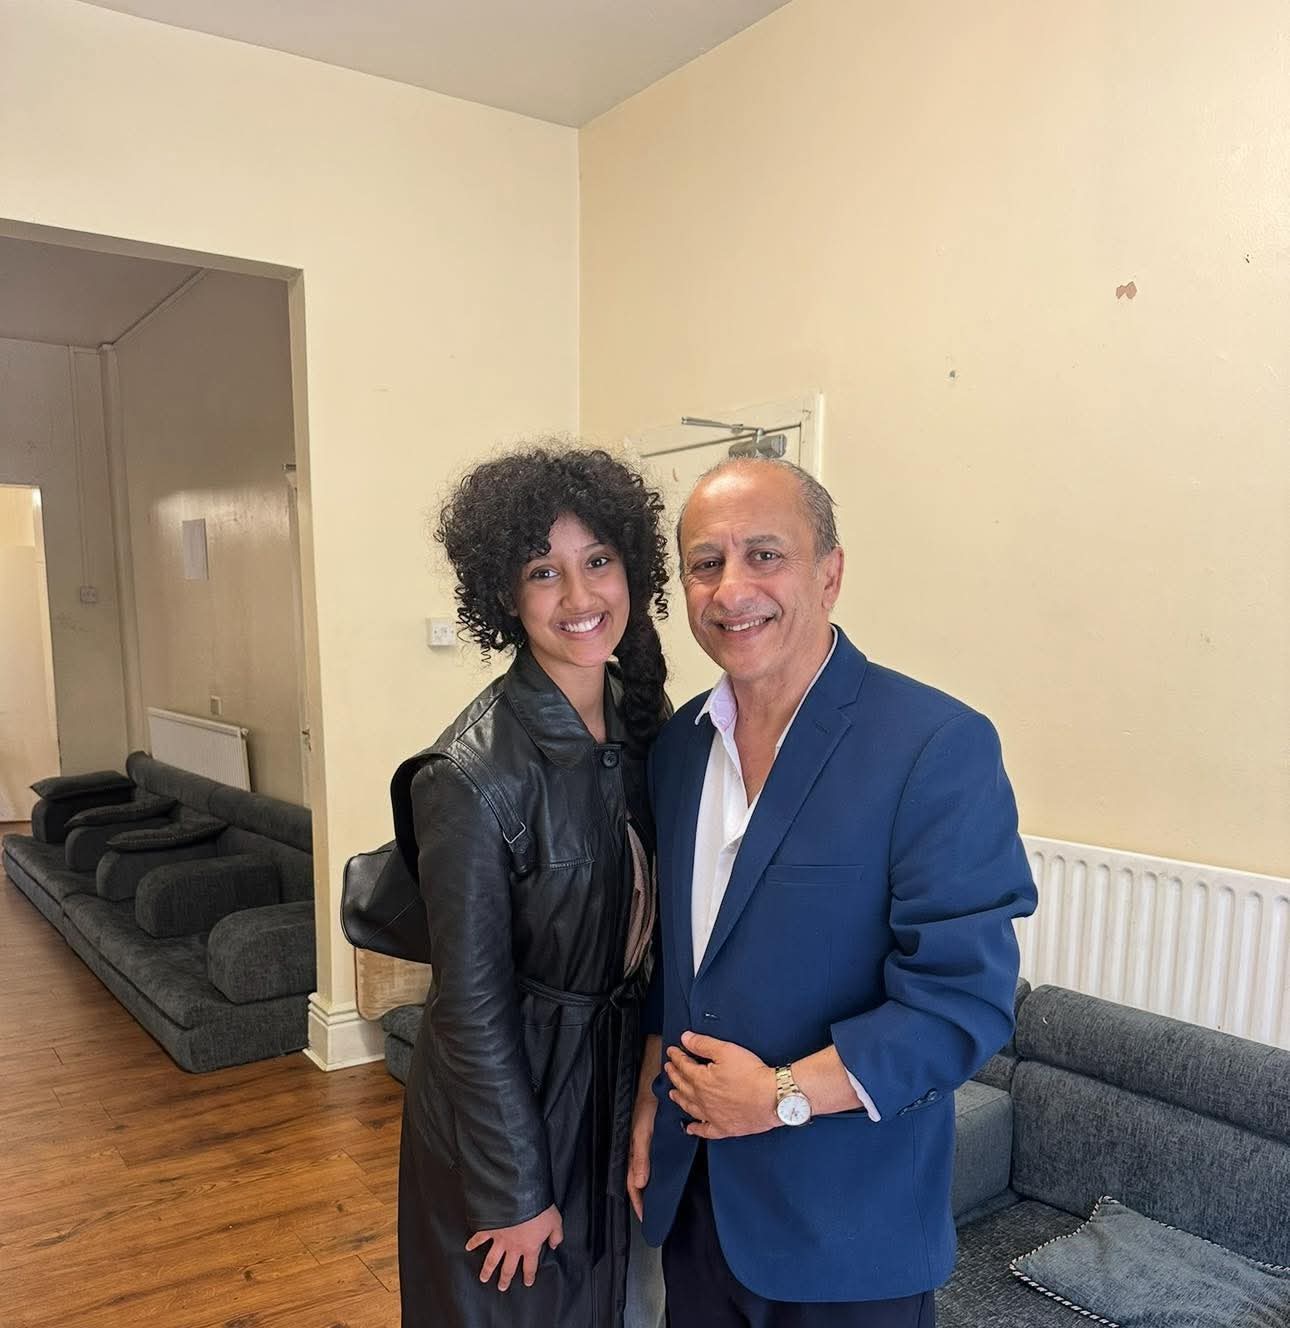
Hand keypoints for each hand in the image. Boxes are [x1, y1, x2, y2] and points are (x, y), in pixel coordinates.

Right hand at [465, 1204, 562, 1290]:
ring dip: (487, 1270)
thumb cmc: (540, 1209)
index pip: (530, 1266)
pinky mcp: (490, 1228)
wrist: (521, 1197)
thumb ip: (556, 1235)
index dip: (529, 1275)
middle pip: (508, 1268)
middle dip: (505, 1279)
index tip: (527, 1282)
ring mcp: (500, 1239)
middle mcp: (513, 1248)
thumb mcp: (555, 1221)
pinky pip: (480, 1237)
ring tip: (483, 1278)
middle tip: (502, 1287)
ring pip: (492, 1259)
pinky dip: (473, 1242)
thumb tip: (554, 1245)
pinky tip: (467, 1248)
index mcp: (530, 1247)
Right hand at [628, 1090, 656, 1221]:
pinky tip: (665, 1176)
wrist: (656, 1084)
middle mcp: (637, 1150)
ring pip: (646, 1171)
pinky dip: (657, 1172)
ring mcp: (646, 1144)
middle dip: (643, 1198)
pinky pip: (653, 1160)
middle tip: (652, 1215)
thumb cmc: (647, 1107)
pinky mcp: (655, 1138)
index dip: (637, 1202)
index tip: (645, 1218)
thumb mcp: (644, 1132)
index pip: (632, 1184)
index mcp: (631, 1151)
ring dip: (650, 1187)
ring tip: (659, 1202)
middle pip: (637, 1180)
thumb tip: (640, 1184)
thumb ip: (641, 1157)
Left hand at [664, 1032, 778, 1139]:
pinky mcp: (724, 1128)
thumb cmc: (752, 1074)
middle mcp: (702, 1099)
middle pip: (683, 1086)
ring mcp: (712, 1115)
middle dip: (674, 1075)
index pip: (683, 1066)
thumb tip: (685, 1038)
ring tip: (673, 1093)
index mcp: (701, 1080)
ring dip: (679, 1098)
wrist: (772, 1098)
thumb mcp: (726, 1051)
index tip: (672, 1052)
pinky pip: (705, 1130)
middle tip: (669, 1069)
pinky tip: (690, 1127)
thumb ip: (703, 1044)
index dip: (676, 1057)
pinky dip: (695, 1129)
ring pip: (689, 1107)